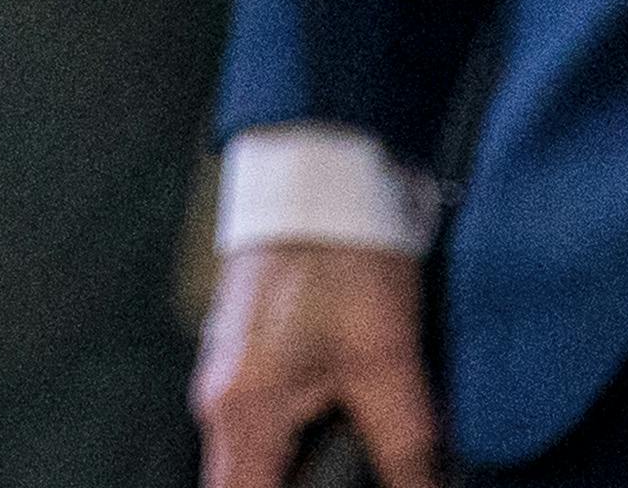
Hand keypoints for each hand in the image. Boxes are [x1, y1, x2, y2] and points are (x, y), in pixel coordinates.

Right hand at [195, 241, 440, 487]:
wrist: (319, 171)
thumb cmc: (339, 252)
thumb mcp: (388, 363)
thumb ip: (406, 452)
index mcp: (241, 411)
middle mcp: (220, 397)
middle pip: (249, 485)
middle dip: (309, 484)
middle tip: (362, 469)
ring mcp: (229, 372)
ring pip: (260, 456)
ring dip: (308, 465)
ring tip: (363, 436)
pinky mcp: (249, 351)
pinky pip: (267, 419)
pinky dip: (305, 433)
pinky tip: (352, 412)